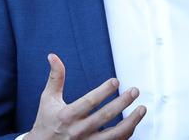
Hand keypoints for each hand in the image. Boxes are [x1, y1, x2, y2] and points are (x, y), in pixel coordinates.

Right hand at [25, 53, 145, 139]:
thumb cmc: (46, 122)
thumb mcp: (48, 99)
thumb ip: (55, 78)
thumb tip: (53, 56)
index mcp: (67, 116)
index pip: (89, 102)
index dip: (104, 91)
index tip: (116, 81)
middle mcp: (78, 131)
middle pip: (104, 116)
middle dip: (122, 102)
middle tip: (135, 91)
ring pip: (114, 134)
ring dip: (131, 121)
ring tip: (142, 109)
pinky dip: (126, 134)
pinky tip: (133, 124)